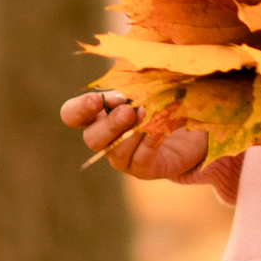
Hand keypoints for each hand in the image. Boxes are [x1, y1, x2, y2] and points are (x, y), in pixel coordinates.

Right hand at [61, 89, 211, 182]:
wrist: (188, 130)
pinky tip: (159, 130)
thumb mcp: (142, 91)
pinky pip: (141, 158)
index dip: (78, 110)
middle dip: (110, 124)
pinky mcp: (142, 169)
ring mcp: (122, 158)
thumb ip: (127, 91)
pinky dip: (149, 142)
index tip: (96, 101)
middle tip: (128, 111)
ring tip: (148, 115)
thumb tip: (114, 100)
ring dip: (132, 132)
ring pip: (116, 151)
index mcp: (98, 116)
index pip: (71, 115)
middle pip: (91, 139)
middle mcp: (105, 140)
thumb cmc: (158, 104)